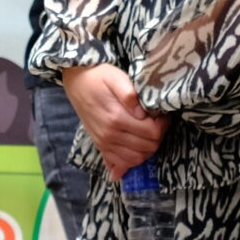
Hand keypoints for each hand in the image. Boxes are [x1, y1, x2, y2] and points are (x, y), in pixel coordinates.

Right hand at [62, 64, 166, 180]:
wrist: (76, 82)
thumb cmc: (98, 77)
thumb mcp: (115, 77)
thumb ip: (129, 94)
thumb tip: (142, 113)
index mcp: (116, 118)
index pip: (152, 132)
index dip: (163, 124)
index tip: (162, 114)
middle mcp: (110, 135)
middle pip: (148, 147)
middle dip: (158, 135)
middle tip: (158, 122)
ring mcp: (104, 143)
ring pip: (137, 158)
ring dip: (148, 148)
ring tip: (149, 132)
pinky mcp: (100, 146)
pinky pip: (121, 162)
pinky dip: (132, 160)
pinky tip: (137, 148)